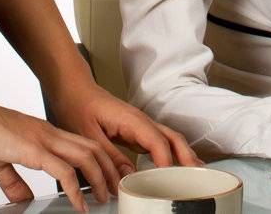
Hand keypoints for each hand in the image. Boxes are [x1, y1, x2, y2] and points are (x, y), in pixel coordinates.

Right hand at [0, 92, 121, 209]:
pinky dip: (76, 188)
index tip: (103, 181)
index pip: (81, 146)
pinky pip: (64, 170)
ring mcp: (44, 140)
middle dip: (107, 171)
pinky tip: (79, 202)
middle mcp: (49, 134)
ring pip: (86, 157)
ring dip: (99, 179)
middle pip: (92, 149)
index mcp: (43, 135)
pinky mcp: (33, 150)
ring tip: (103, 198)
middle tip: (113, 191)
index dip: (97, 163)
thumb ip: (13, 181)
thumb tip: (23, 198)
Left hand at [49, 81, 200, 172]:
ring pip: (169, 139)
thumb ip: (109, 156)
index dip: (165, 161)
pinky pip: (159, 142)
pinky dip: (170, 154)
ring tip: (193, 174)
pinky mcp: (137, 130)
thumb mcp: (89, 135)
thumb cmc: (79, 107)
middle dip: (186, 156)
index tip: (170, 179)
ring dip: (182, 155)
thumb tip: (127, 176)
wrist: (74, 90)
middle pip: (172, 137)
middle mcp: (141, 121)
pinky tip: (173, 166)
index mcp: (131, 120)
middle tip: (196, 177)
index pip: (156, 141)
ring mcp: (141, 125)